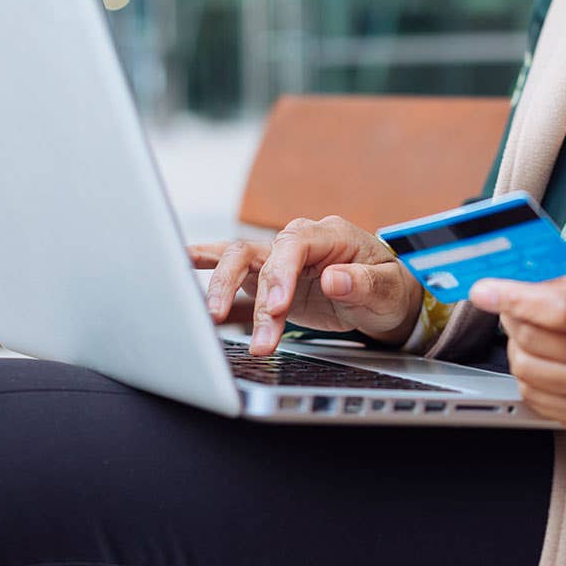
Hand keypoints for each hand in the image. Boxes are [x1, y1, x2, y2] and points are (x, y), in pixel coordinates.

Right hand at [188, 216, 423, 354]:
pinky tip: (176, 263)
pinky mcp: (265, 278)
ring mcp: (278, 259)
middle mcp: (298, 241)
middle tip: (255, 330)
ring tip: (209, 320)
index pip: (295, 244)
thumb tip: (335, 278)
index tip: (276, 307)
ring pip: (237, 261)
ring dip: (222, 291)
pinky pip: (231, 268)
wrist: (385, 298)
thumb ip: (362, 283)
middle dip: (248, 291)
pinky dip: (202, 263)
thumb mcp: (388, 289)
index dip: (281, 273)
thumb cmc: (389, 289)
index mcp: (330, 235)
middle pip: (258, 252)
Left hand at [469, 265, 565, 427]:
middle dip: (511, 318)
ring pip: (526, 369)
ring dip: (517, 346)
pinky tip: (545, 359)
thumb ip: (553, 275)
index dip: (514, 298)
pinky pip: (531, 394)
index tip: (483, 290)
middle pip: (535, 340)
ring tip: (533, 334)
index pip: (560, 309)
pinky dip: (527, 373)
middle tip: (513, 307)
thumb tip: (503, 276)